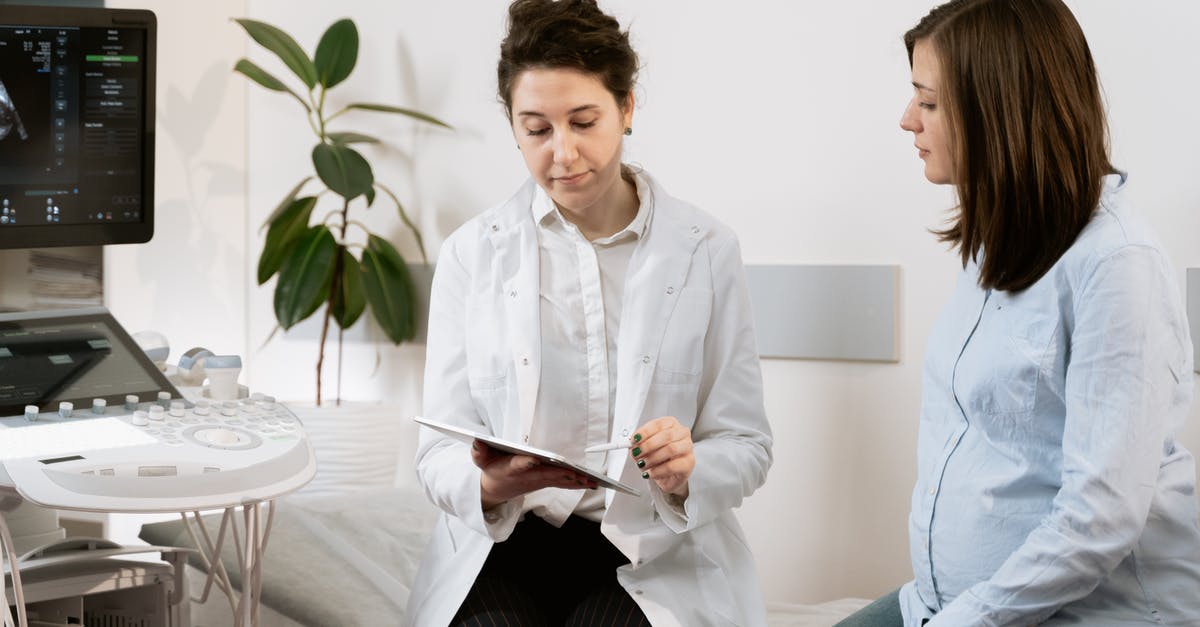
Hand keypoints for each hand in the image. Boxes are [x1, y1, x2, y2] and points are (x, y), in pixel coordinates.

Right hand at [471, 440, 596, 508]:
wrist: (495, 490)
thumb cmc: (492, 469)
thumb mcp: (481, 460)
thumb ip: (479, 451)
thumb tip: (477, 441)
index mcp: (510, 468)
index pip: (518, 465)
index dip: (525, 463)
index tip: (533, 460)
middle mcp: (526, 477)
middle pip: (545, 474)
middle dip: (560, 473)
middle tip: (575, 472)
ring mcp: (537, 481)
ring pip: (558, 481)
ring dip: (574, 481)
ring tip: (591, 479)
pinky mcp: (545, 483)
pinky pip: (563, 484)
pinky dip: (577, 484)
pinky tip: (592, 483)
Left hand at [631, 416, 693, 497]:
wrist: (668, 475)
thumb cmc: (659, 457)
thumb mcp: (646, 448)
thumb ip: (639, 444)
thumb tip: (632, 445)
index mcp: (671, 424)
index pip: (659, 424)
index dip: (645, 432)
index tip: (634, 440)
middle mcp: (682, 433)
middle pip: (666, 435)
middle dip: (648, 445)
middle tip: (637, 453)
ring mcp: (688, 448)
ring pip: (670, 449)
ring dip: (653, 458)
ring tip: (643, 465)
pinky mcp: (689, 463)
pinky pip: (672, 466)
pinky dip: (658, 471)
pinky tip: (651, 473)